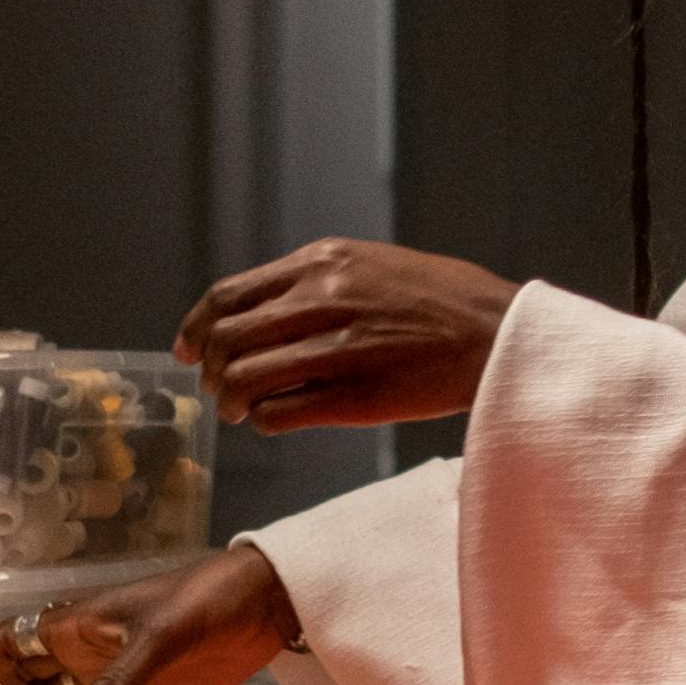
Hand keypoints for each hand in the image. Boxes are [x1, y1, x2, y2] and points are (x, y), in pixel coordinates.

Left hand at [178, 239, 518, 432]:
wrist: (498, 333)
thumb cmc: (443, 300)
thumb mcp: (372, 265)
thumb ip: (316, 280)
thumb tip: (262, 308)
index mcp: (322, 263)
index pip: (228, 296)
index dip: (196, 327)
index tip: (187, 348)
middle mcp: (322, 299)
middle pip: (226, 339)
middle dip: (211, 369)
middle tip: (218, 387)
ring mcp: (336, 349)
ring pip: (244, 379)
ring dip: (233, 400)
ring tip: (243, 410)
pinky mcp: (353, 397)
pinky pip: (280, 414)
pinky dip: (266, 421)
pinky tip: (276, 419)